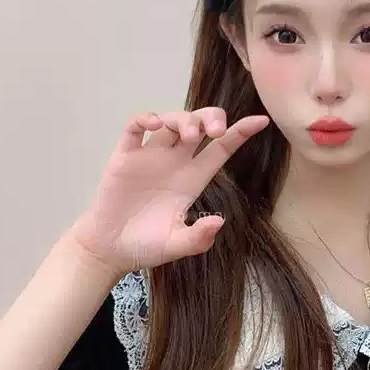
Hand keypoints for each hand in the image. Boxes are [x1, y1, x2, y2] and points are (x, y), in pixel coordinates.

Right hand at [66, 108, 268, 276]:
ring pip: (171, 121)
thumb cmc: (145, 246)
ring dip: (184, 119)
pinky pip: (135, 127)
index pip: (221, 148)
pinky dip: (145, 118)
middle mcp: (175, 162)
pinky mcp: (125, 157)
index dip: (241, 132)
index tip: (261, 121)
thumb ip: (197, 238)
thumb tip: (218, 223)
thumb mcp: (176, 245)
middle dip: (211, 117)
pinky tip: (153, 124)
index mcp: (194, 178)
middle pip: (200, 125)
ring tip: (190, 135)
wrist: (109, 251)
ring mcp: (151, 156)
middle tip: (215, 130)